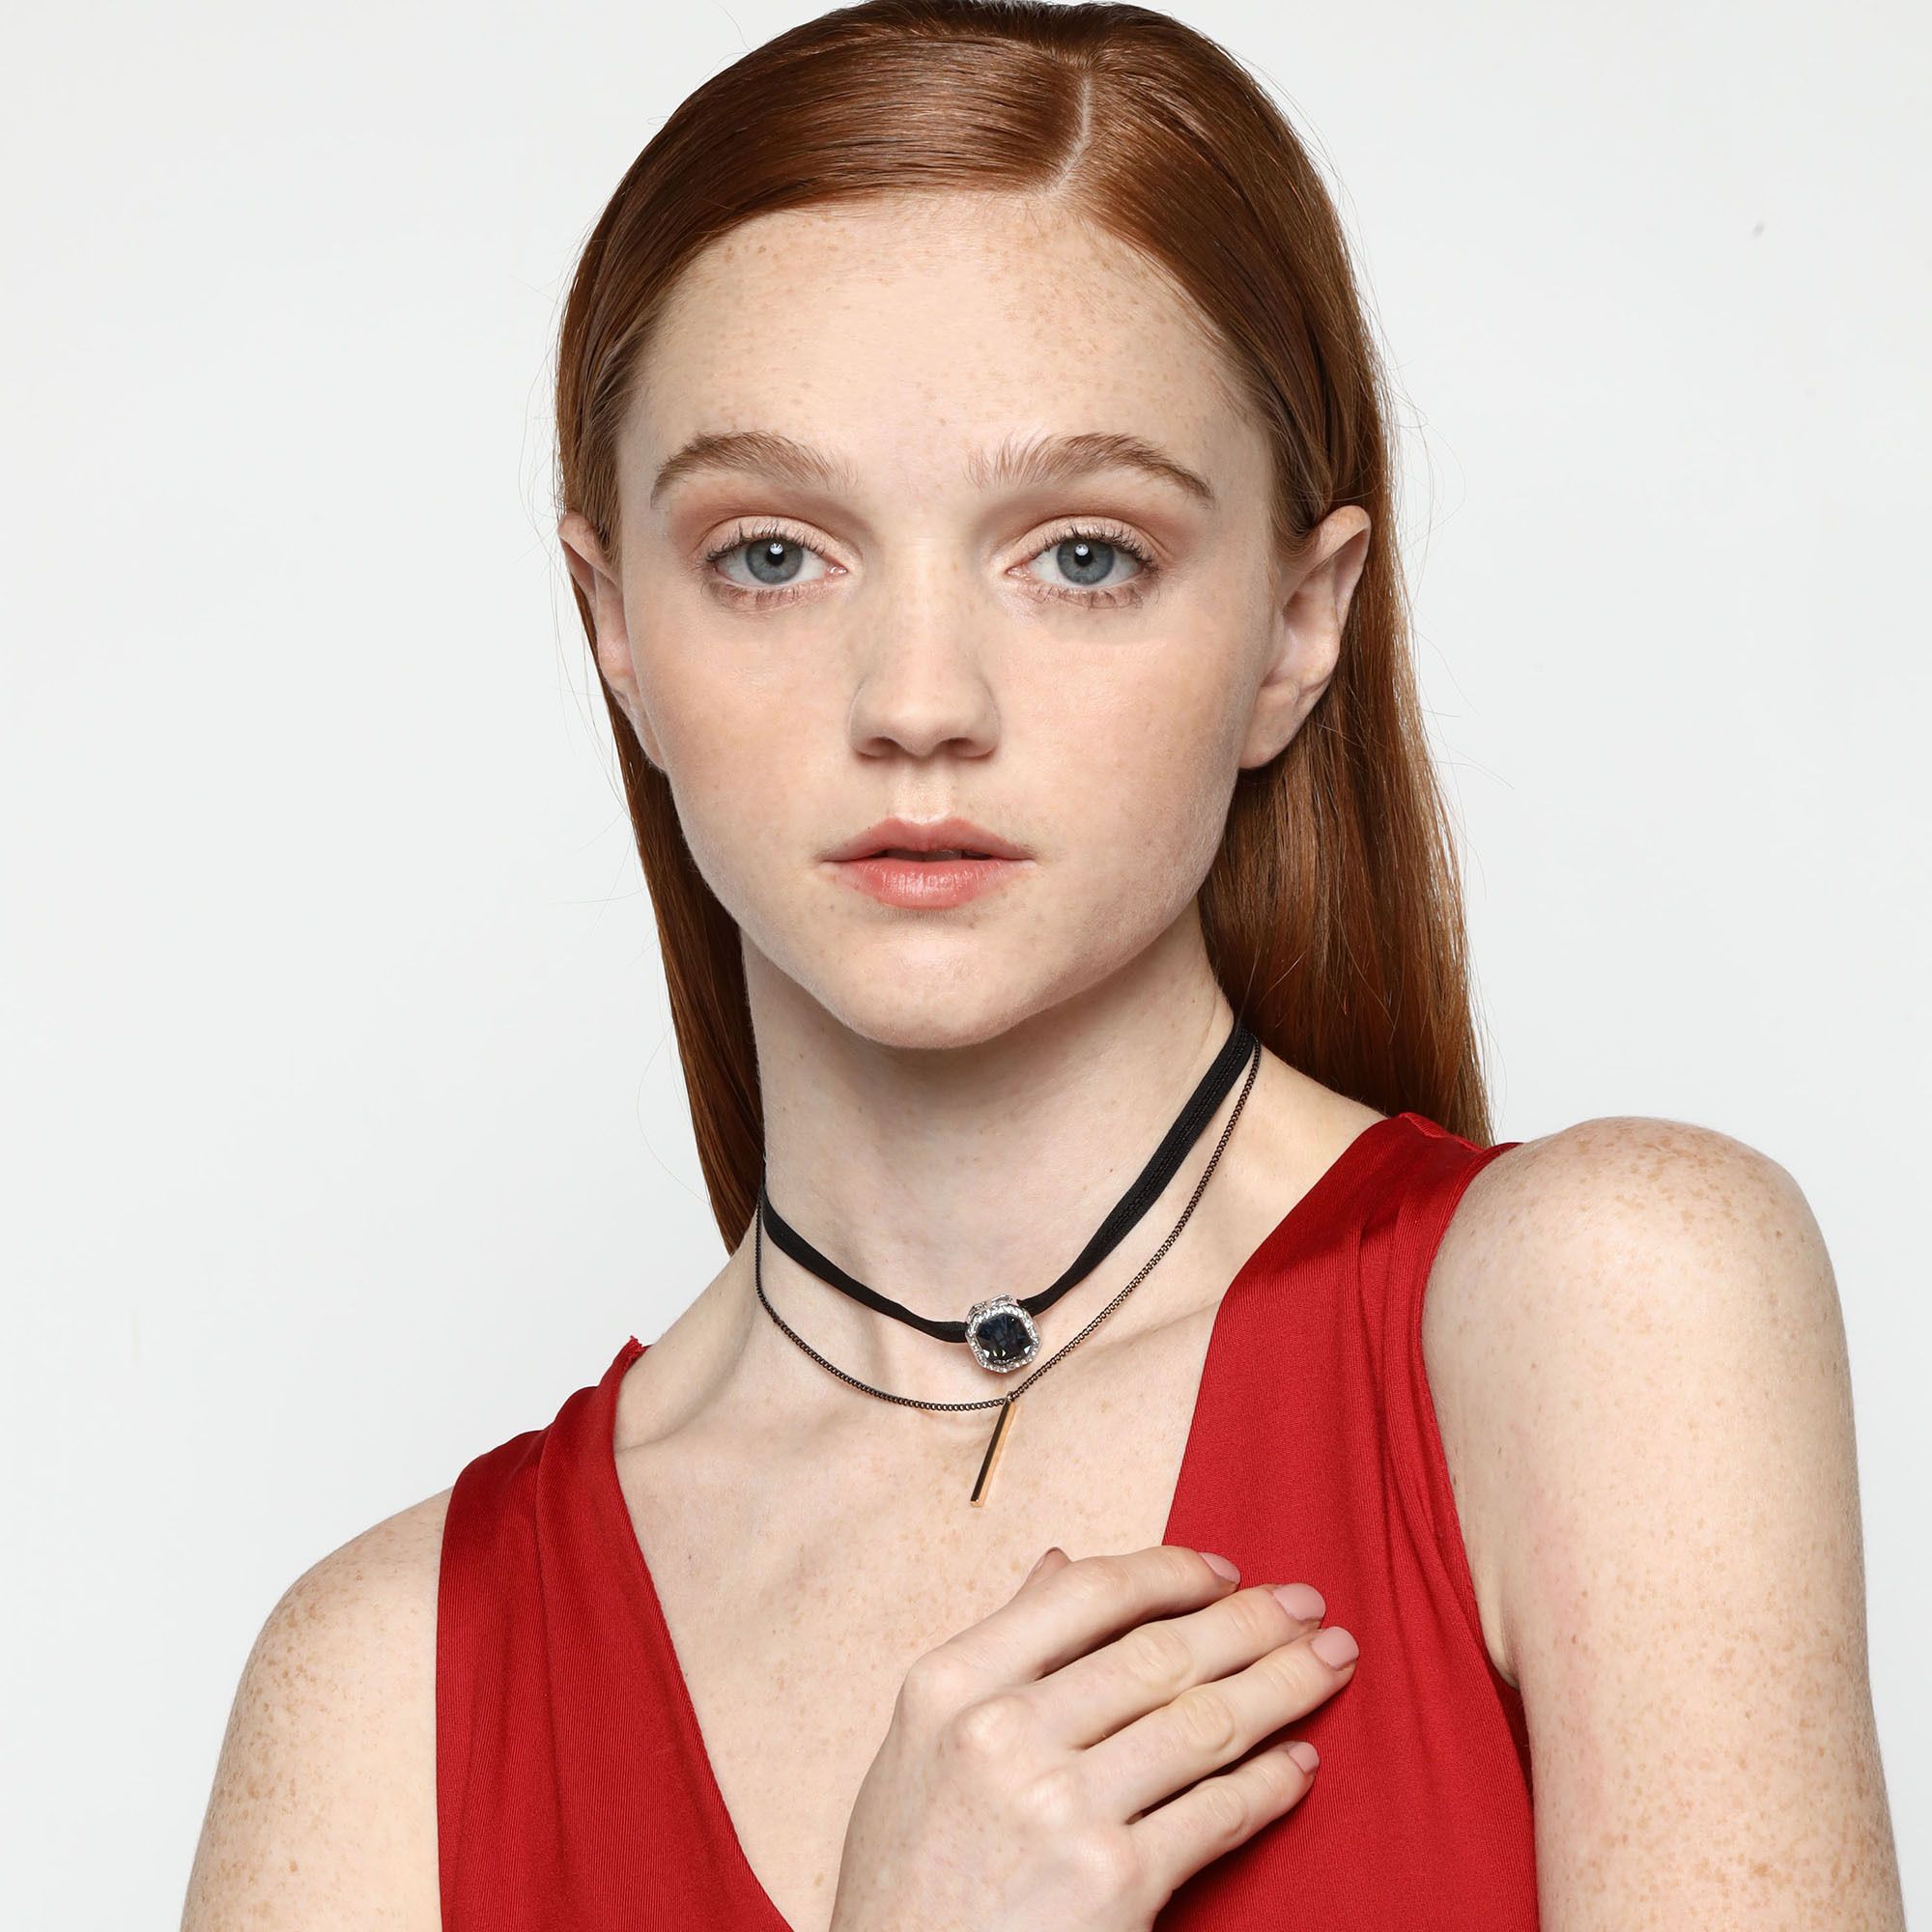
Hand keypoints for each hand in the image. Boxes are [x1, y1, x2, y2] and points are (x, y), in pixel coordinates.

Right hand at [828, 1543, 1356, 1931]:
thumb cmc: (907, 1873)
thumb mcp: (921, 1744)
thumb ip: (995, 1652)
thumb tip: (1058, 1563)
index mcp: (952, 1684)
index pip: (1086, 1594)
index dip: (1170, 1572)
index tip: (1224, 1572)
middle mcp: (1005, 1734)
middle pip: (1161, 1652)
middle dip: (1252, 1622)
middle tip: (1307, 1605)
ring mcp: (1063, 1809)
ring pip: (1204, 1722)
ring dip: (1284, 1686)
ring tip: (1329, 1662)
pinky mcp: (1115, 1883)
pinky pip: (1217, 1812)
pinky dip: (1271, 1782)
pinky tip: (1299, 1761)